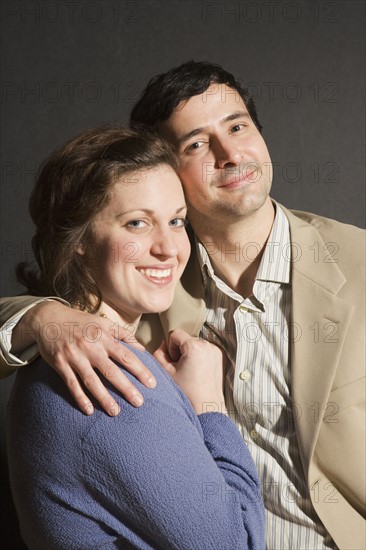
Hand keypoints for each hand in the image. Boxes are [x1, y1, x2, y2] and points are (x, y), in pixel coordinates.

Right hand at [13, 301, 156, 415]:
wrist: (49, 318)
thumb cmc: (81, 322)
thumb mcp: (103, 322)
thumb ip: (123, 335)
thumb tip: (142, 349)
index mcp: (103, 336)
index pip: (126, 356)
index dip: (140, 370)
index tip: (151, 383)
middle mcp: (90, 347)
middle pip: (111, 371)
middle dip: (126, 388)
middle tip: (139, 402)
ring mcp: (75, 356)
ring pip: (91, 381)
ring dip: (104, 398)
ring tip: (116, 412)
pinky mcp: (60, 364)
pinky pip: (72, 384)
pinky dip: (80, 398)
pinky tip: (89, 410)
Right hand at [154, 329, 226, 414]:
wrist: (206, 405)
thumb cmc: (186, 391)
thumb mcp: (166, 372)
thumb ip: (159, 354)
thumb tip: (164, 344)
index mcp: (193, 346)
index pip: (176, 334)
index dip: (171, 347)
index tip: (174, 361)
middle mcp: (207, 345)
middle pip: (187, 338)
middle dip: (181, 350)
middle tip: (181, 367)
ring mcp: (215, 350)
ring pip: (196, 344)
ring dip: (191, 353)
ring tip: (190, 370)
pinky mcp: (220, 356)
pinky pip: (205, 349)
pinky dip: (200, 356)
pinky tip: (198, 371)